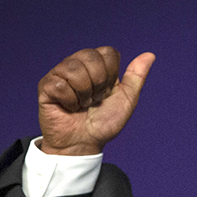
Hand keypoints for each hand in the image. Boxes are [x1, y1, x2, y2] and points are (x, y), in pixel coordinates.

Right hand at [37, 47, 154, 154]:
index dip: (111, 75)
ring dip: (84, 94)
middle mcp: (78, 65)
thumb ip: (136, 77)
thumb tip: (150, 55)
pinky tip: (69, 107)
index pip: (108, 52)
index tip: (107, 92)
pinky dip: (69, 101)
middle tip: (94, 100)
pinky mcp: (46, 85)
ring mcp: (60, 73)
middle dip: (98, 84)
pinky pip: (60, 85)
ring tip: (82, 104)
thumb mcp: (126, 100)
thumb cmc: (104, 123)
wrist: (85, 143)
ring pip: (75, 69)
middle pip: (91, 56)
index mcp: (98, 65)